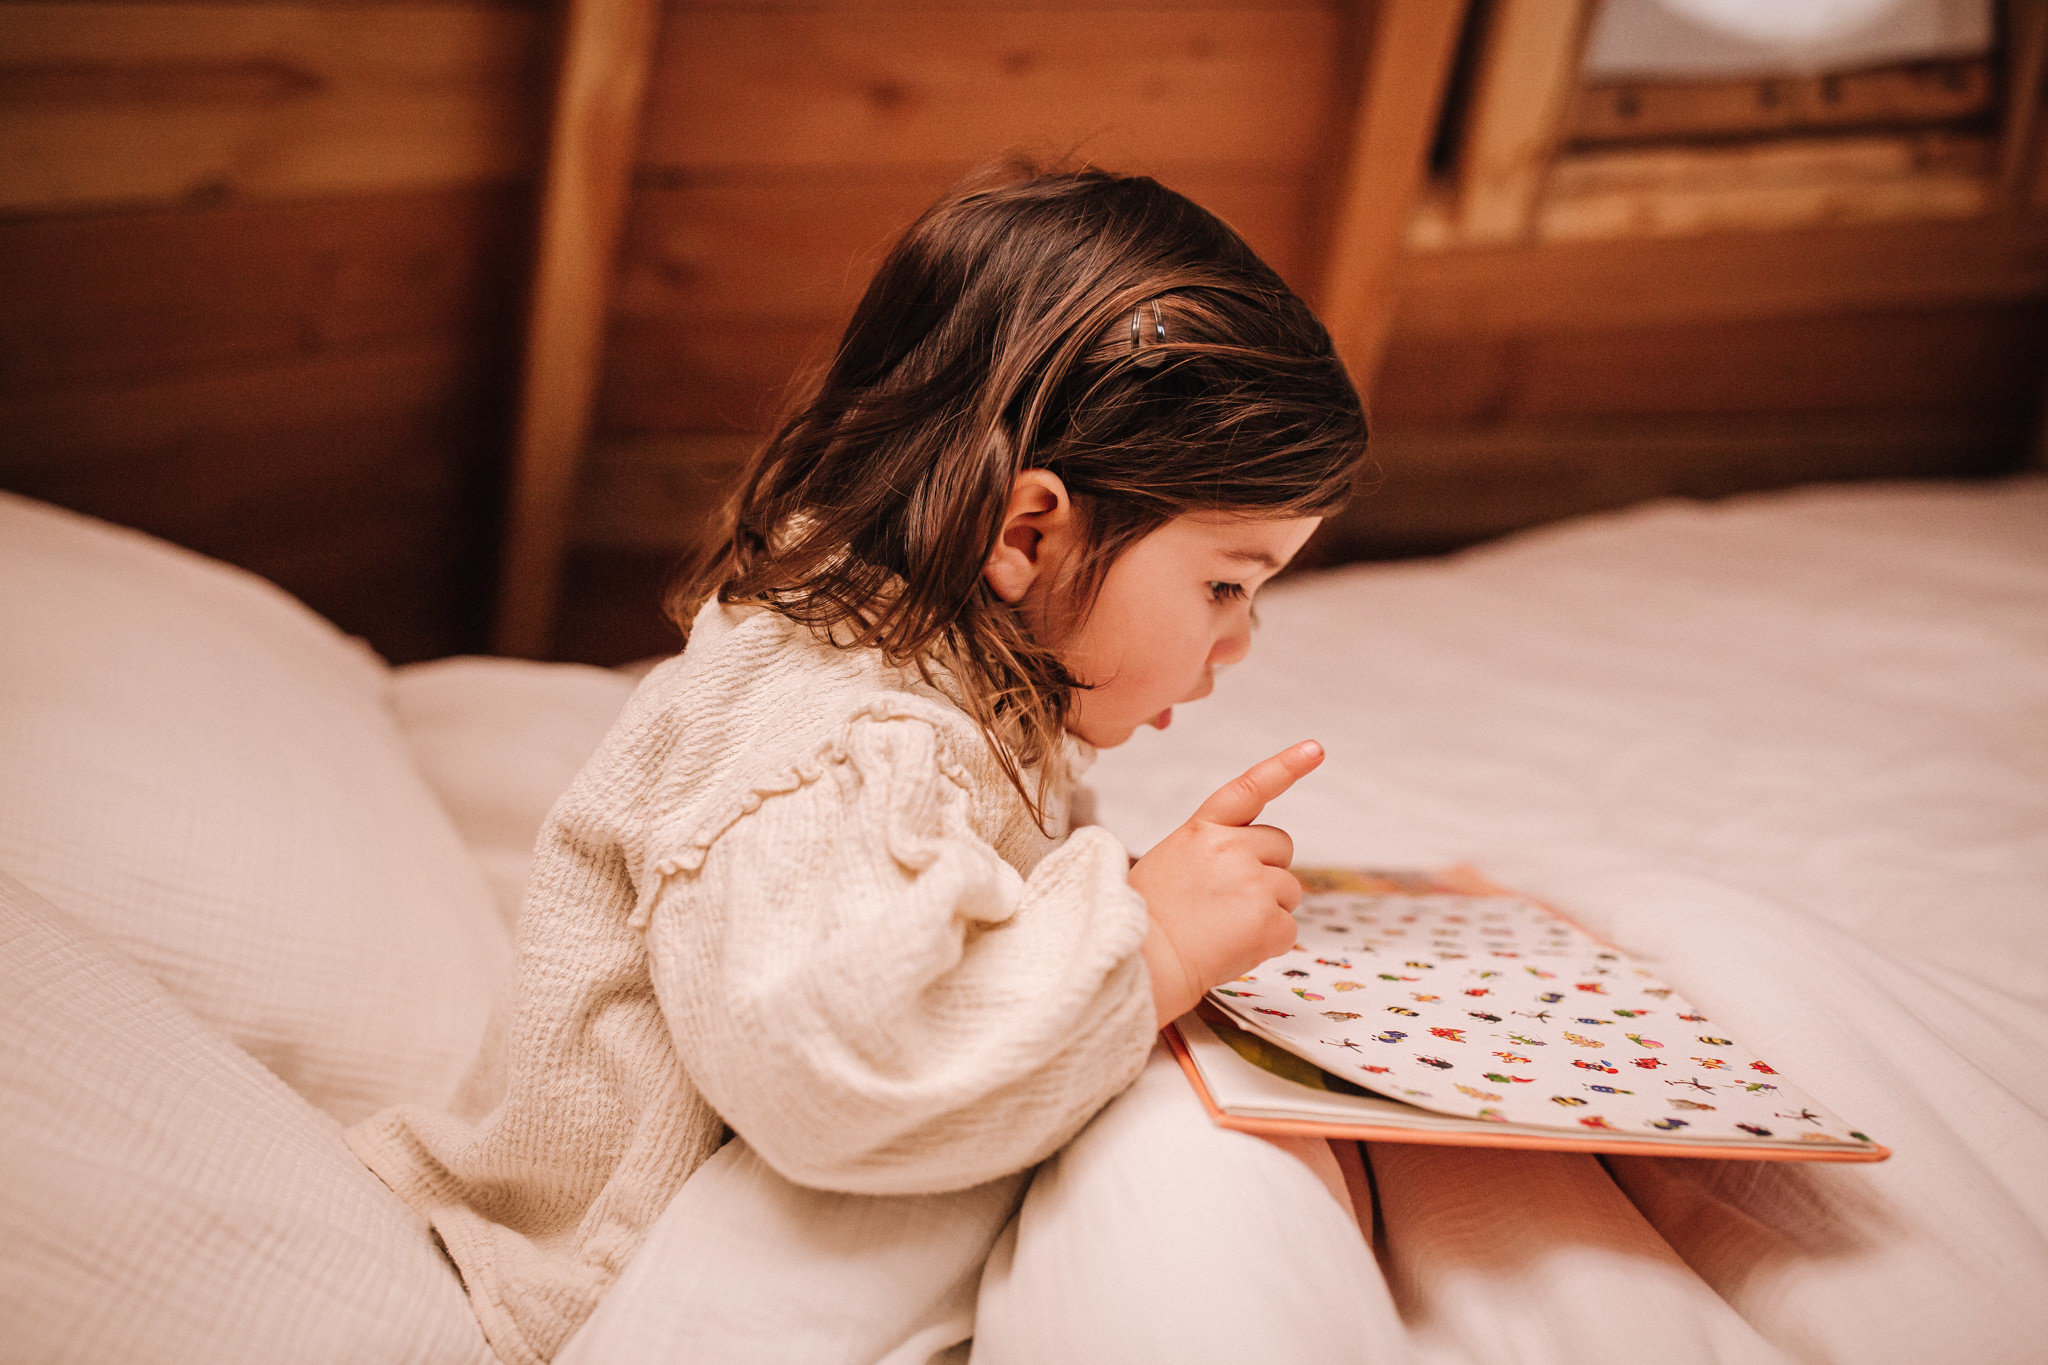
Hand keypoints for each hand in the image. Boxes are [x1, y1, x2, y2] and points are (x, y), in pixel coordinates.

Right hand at [1130, 740, 1322, 1026]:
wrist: (1141, 963)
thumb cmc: (1142, 921)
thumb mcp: (1168, 865)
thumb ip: (1210, 854)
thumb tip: (1248, 869)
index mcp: (1200, 831)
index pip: (1249, 788)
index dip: (1286, 766)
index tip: (1316, 749)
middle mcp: (1230, 848)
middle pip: (1281, 847)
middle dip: (1268, 871)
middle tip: (1231, 902)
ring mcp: (1253, 882)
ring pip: (1288, 891)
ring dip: (1268, 910)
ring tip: (1223, 930)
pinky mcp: (1269, 919)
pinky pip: (1288, 929)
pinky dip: (1268, 943)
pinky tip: (1233, 948)